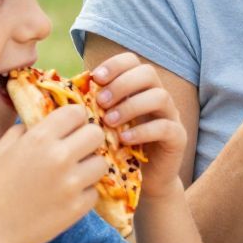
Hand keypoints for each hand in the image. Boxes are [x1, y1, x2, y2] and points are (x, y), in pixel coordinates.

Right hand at [0, 103, 109, 242]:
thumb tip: (42, 119)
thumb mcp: (0, 150)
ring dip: (89, 168)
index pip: (77, 112)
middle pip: (96, 134)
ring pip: (101, 163)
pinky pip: (95, 192)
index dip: (76, 119)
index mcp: (38, 139)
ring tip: (72, 176)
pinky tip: (67, 197)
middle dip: (88, 140)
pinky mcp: (78, 207)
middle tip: (77, 151)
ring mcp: (71, 184)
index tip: (71, 129)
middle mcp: (59, 157)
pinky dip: (84, 193)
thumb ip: (24, 131)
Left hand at [86, 51, 187, 200]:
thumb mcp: (103, 124)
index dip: (115, 65)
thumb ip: (91, 106)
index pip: (133, 61)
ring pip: (160, 96)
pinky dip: (143, 131)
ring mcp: (171, 116)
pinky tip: (124, 139)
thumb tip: (64, 90)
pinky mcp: (178, 138)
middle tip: (100, 101)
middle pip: (148, 73)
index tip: (96, 78)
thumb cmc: (117, 150)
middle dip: (122, 84)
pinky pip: (166, 127)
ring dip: (131, 106)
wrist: (144, 181)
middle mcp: (158, 97)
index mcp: (139, 89)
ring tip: (109, 121)